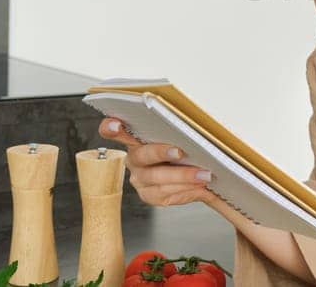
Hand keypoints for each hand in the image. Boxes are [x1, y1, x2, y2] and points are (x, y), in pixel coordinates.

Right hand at [99, 118, 217, 206]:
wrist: (195, 176)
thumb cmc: (185, 152)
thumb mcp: (183, 138)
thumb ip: (178, 131)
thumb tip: (192, 120)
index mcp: (136, 139)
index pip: (115, 131)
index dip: (111, 128)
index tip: (115, 124)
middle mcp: (134, 159)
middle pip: (143, 155)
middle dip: (162, 153)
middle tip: (179, 152)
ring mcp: (139, 179)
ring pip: (157, 179)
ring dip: (183, 177)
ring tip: (203, 174)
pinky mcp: (149, 195)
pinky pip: (166, 195)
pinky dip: (186, 190)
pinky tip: (199, 187)